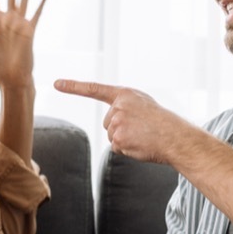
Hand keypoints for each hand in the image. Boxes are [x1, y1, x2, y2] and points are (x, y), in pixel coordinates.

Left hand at [54, 79, 192, 164]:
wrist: (176, 137)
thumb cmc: (163, 123)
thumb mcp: (143, 105)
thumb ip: (125, 107)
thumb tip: (112, 123)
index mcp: (124, 95)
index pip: (94, 89)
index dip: (74, 87)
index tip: (56, 84)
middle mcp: (118, 106)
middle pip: (108, 123)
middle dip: (121, 129)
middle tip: (142, 129)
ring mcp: (117, 122)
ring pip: (112, 136)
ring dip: (125, 140)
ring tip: (143, 136)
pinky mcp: (118, 139)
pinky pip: (116, 148)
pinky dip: (127, 150)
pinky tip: (140, 145)